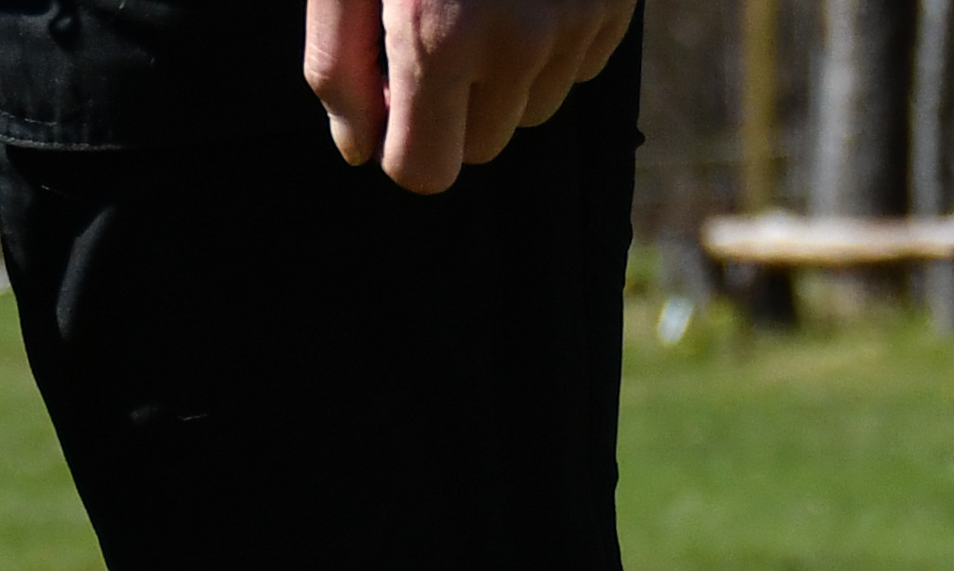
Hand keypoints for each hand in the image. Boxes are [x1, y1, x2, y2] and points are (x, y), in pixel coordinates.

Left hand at [304, 0, 639, 193]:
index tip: (390, 98)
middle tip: (435, 31)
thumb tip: (358, 150)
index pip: (423, 171)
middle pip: (482, 147)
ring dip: (505, 79)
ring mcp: (578, 19)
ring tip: (483, 3)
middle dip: (453, 111)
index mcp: (440, 37)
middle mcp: (520, 41)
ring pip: (534, 110)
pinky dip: (551, 43)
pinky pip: (578, 65)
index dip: (399, 143)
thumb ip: (337, 67)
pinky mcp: (616, 1)